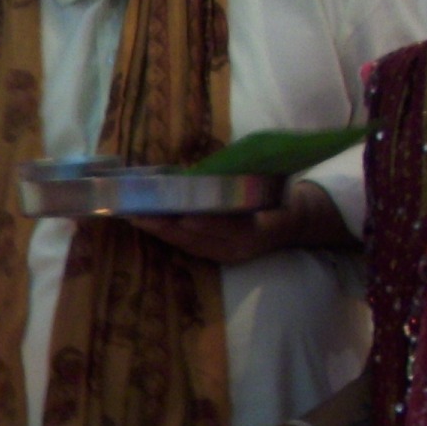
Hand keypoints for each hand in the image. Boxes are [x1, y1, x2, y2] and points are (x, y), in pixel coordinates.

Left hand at [130, 180, 355, 263]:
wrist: (292, 224)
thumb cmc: (276, 198)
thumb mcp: (266, 186)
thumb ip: (239, 182)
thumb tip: (205, 168)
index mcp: (257, 230)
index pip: (225, 227)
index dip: (203, 221)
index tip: (180, 215)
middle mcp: (239, 248)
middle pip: (197, 239)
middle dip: (166, 226)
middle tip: (138, 213)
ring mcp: (226, 255)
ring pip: (187, 245)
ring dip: (159, 231)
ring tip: (134, 216)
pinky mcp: (216, 257)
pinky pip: (187, 247)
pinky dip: (167, 234)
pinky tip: (148, 224)